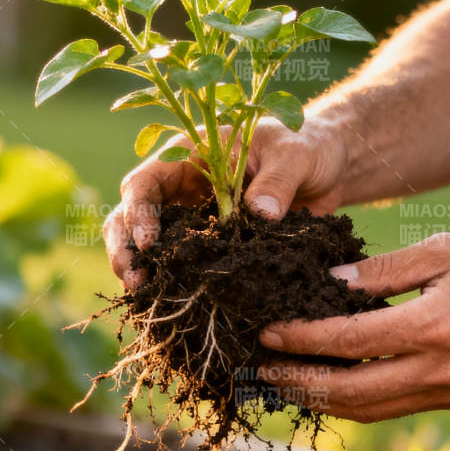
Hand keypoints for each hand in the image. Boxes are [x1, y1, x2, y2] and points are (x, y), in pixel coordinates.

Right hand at [104, 117, 351, 288]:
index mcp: (188, 156)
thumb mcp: (295, 155)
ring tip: (144, 295)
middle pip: (128, 215)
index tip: (149, 242)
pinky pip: (180, 263)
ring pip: (144, 243)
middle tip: (135, 280)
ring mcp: (190, 217)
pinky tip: (171, 303)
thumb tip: (259, 214)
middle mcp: (179, 187)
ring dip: (138, 268)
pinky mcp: (207, 243)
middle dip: (125, 247)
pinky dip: (169, 282)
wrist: (324, 167)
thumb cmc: (305, 147)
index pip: (144, 182)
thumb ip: (277, 181)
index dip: (137, 211)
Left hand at [256, 232, 449, 421]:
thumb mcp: (443, 249)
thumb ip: (381, 270)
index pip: (349, 342)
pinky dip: (353, 402)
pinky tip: (326, 385)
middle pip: (351, 391)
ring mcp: (448, 391)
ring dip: (320, 399)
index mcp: (435, 327)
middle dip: (298, 382)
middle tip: (259, 368)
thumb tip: (327, 284)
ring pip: (369, 410)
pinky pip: (391, 408)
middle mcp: (440, 370)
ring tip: (283, 381)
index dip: (302, 340)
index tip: (267, 332)